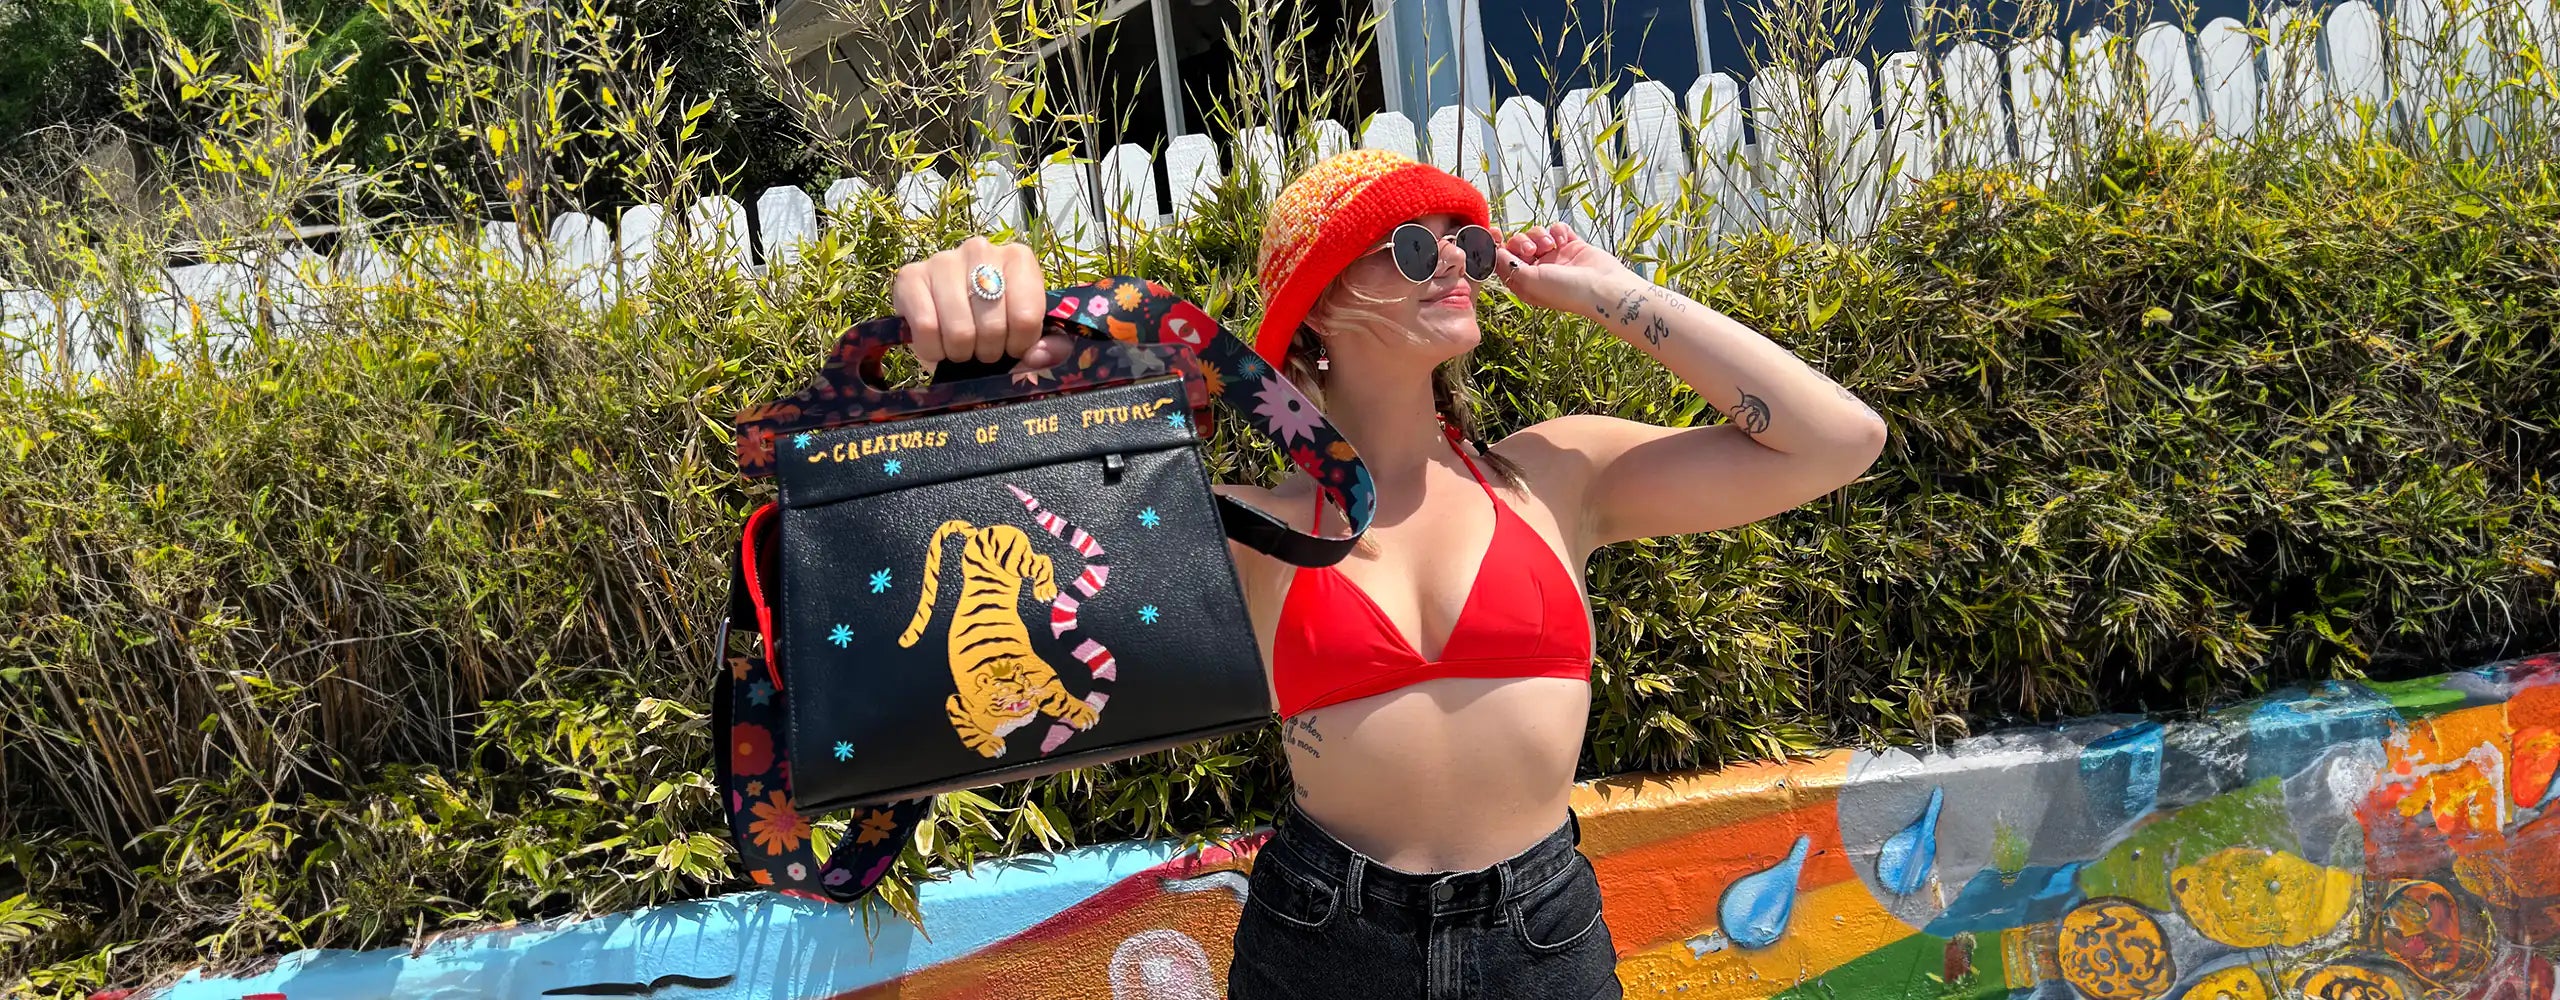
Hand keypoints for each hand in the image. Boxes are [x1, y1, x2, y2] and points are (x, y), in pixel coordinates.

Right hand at [891, 237, 1074, 372]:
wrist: (943, 316)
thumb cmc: (994, 323)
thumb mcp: (1030, 335)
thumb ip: (1051, 347)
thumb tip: (1040, 355)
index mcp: (1018, 258)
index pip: (1026, 317)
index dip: (1020, 345)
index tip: (1012, 348)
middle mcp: (981, 250)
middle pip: (993, 326)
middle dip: (989, 352)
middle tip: (983, 350)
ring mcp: (943, 260)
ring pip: (959, 330)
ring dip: (960, 353)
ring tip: (961, 348)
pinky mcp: (910, 276)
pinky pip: (926, 327)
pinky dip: (932, 350)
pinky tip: (937, 345)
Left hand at [1495, 223, 1633, 314]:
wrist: (1601, 287)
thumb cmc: (1565, 291)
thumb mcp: (1528, 281)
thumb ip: (1507, 265)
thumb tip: (1493, 252)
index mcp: (1525, 282)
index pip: (1504, 260)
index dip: (1496, 247)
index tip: (1493, 233)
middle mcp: (1538, 269)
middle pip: (1518, 244)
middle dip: (1522, 241)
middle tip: (1532, 250)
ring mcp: (1555, 256)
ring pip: (1537, 234)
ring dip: (1540, 235)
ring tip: (1551, 245)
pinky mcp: (1571, 245)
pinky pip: (1557, 229)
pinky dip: (1558, 230)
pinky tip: (1564, 240)